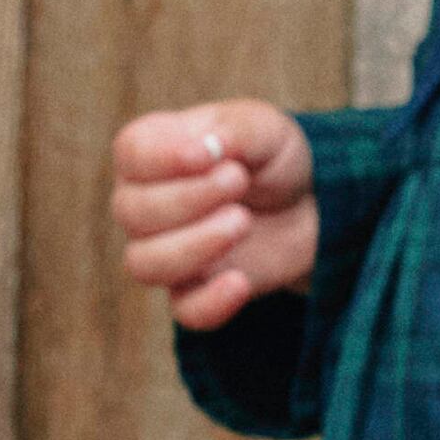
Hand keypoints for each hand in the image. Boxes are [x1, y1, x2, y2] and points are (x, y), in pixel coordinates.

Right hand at [112, 99, 318, 328]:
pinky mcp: (195, 290)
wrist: (310, 206)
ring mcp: (166, 251)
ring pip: (144, 264)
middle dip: (189, 198)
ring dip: (194, 245)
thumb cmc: (273, 159)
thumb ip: (233, 130)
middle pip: (132, 211)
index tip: (208, 156)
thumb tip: (203, 148)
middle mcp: (145, 203)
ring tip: (243, 221)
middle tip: (239, 181)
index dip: (162, 158)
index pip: (130, 153)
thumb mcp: (265, 128)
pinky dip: (210, 301)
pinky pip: (184, 311)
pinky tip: (240, 281)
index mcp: (154, 152)